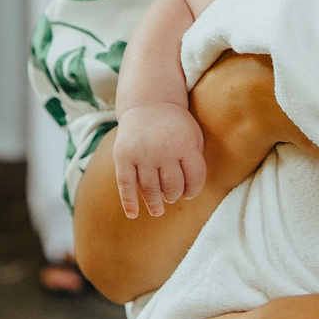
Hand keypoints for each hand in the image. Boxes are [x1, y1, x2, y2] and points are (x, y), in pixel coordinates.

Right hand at [113, 102, 208, 218]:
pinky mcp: (123, 156)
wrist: (147, 103)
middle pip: (172, 186)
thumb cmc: (174, 126)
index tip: (189, 193)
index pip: (194, 178)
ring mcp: (142, 153)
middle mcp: (163, 149)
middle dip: (173, 195)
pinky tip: (133, 214)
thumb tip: (189, 192)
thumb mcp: (193, 135)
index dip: (193, 190)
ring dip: (155, 203)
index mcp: (184, 144)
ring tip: (158, 209)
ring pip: (150, 189)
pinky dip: (129, 202)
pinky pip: (126, 184)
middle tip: (171, 196)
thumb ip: (195, 160)